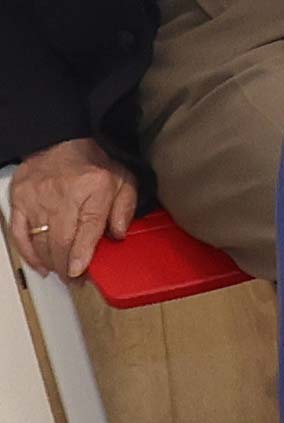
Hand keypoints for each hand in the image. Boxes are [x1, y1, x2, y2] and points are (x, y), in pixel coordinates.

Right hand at [10, 138, 136, 277]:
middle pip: (61, 239)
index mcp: (94, 187)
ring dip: (51, 262)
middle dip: (67, 265)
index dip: (83, 253)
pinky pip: (20, 234)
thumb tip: (118, 234)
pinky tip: (40, 264)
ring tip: (61, 272)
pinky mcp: (19, 201)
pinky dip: (29, 253)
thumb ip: (125, 208)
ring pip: (40, 241)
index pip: (88, 226)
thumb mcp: (122, 180)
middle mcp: (62, 193)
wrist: (60, 142)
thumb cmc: (92, 164)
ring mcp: (37, 198)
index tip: (80, 271)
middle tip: (74, 279)